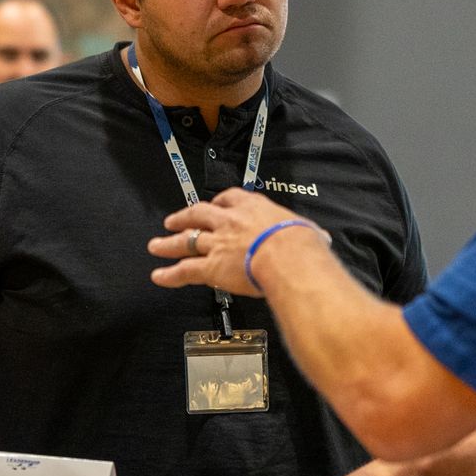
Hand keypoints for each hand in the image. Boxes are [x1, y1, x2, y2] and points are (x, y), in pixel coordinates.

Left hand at [147, 188, 310, 296]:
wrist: (287, 255)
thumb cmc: (300, 242)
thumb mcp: (304, 227)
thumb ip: (303, 232)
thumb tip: (320, 239)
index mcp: (252, 207)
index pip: (229, 198)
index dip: (219, 202)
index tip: (214, 204)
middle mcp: (229, 221)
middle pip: (199, 215)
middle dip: (184, 217)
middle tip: (173, 220)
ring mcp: (217, 243)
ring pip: (186, 241)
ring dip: (168, 243)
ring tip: (156, 245)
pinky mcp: (210, 266)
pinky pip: (185, 270)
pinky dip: (170, 274)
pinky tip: (158, 276)